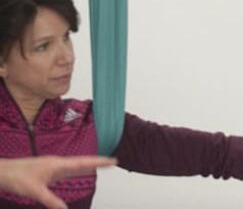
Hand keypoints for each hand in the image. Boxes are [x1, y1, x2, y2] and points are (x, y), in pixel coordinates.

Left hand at [0, 156, 115, 208]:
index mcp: (57, 164)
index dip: (98, 162)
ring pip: (74, 166)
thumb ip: (51, 200)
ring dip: (87, 166)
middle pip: (82, 162)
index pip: (83, 163)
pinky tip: (76, 173)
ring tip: (99, 166)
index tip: (113, 161)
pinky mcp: (46, 172)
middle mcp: (57, 164)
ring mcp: (51, 167)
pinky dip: (76, 171)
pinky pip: (66, 171)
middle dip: (97, 162)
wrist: (2, 172)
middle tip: (112, 162)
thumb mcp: (35, 191)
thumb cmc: (16, 177)